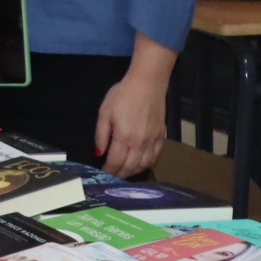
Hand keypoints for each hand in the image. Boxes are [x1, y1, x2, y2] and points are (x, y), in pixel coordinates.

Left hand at [95, 35, 175, 175]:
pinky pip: (156, 157)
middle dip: (120, 174)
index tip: (102, 174)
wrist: (147, 84)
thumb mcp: (105, 112)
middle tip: (112, 177)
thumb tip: (99, 153)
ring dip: (134, 171)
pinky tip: (141, 164)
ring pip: (144, 164)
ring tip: (125, 172)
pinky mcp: (162, 136)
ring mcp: (153, 141)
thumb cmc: (122, 95)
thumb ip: (101, 135)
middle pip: (131, 167)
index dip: (109, 171)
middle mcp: (140, 143)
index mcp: (124, 137)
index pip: (115, 162)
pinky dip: (148, 164)